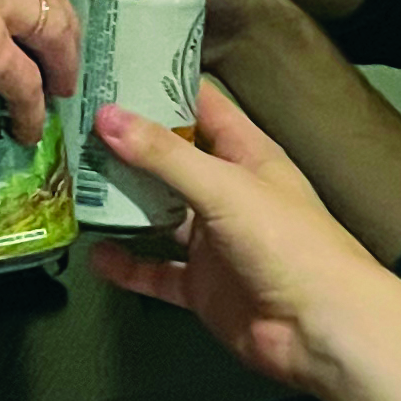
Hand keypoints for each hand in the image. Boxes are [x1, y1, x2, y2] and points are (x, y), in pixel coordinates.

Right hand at [80, 77, 400, 398]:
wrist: (322, 330)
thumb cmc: (297, 249)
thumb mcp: (226, 188)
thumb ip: (165, 156)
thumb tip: (111, 118)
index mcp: (249, 156)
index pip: (202, 107)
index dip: (163, 87)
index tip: (117, 70)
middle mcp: (231, 195)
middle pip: (172, 161)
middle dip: (130, 147)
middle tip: (81, 127)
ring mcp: (217, 242)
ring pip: (160, 215)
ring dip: (124, 204)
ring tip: (79, 185)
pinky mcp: (204, 286)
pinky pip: (157, 271)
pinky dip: (128, 265)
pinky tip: (99, 255)